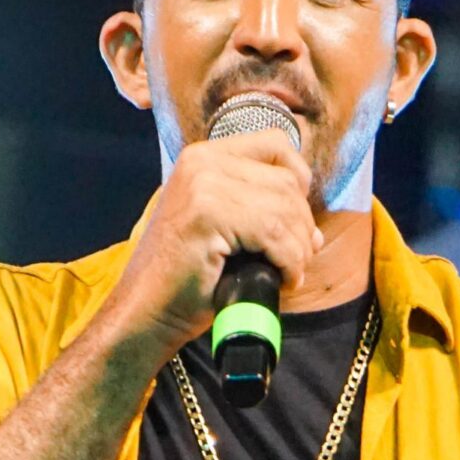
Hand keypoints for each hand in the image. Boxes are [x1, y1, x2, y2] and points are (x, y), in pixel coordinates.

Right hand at [103, 128, 321, 365]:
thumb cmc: (185, 283)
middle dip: (302, 226)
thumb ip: (262, 216)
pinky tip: (281, 280)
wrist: (144, 314)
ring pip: (285, 207)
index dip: (299, 180)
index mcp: (203, 157)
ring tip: (286, 274)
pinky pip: (274, 232)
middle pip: (286, 180)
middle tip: (292, 262)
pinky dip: (289, 261)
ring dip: (298, 249)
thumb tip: (315, 232)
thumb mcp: (225, 233)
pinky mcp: (207, 214)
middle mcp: (201, 162)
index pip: (276, 144)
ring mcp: (202, 185)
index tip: (297, 223)